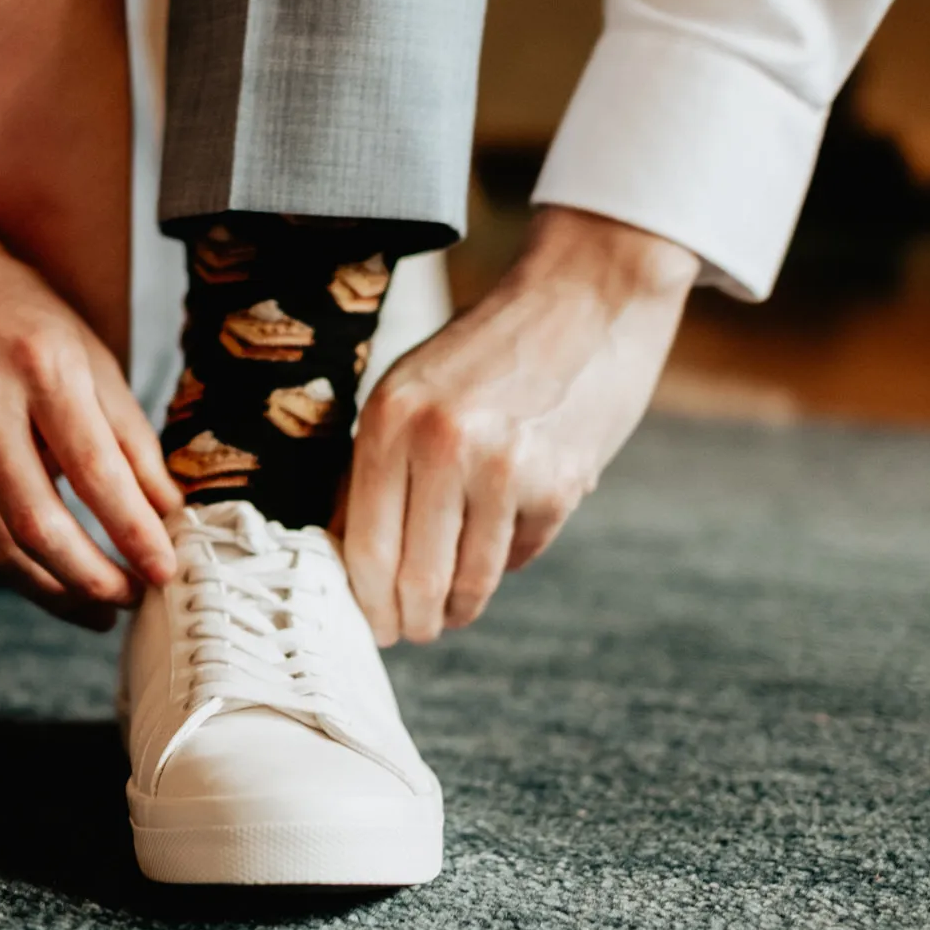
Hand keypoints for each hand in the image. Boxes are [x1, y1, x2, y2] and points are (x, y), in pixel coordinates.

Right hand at [0, 163, 181, 629]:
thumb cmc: (2, 303)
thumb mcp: (81, 345)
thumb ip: (125, 428)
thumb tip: (165, 504)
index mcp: (40, 369)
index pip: (97, 473)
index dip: (135, 533)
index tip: (165, 570)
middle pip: (40, 526)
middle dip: (92, 580)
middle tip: (129, 601)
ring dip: (51, 591)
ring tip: (93, 609)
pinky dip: (10, 559)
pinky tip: (43, 570)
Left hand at [345, 207, 697, 644]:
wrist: (587, 296)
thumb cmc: (485, 349)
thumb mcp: (409, 391)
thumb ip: (374, 466)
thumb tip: (343, 553)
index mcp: (389, 420)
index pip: (365, 545)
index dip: (367, 601)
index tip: (372, 627)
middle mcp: (441, 445)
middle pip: (414, 577)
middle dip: (411, 620)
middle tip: (412, 634)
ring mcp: (504, 467)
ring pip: (470, 579)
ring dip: (459, 609)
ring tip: (452, 615)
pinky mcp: (560, 484)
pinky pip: (520, 553)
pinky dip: (507, 560)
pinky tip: (503, 541)